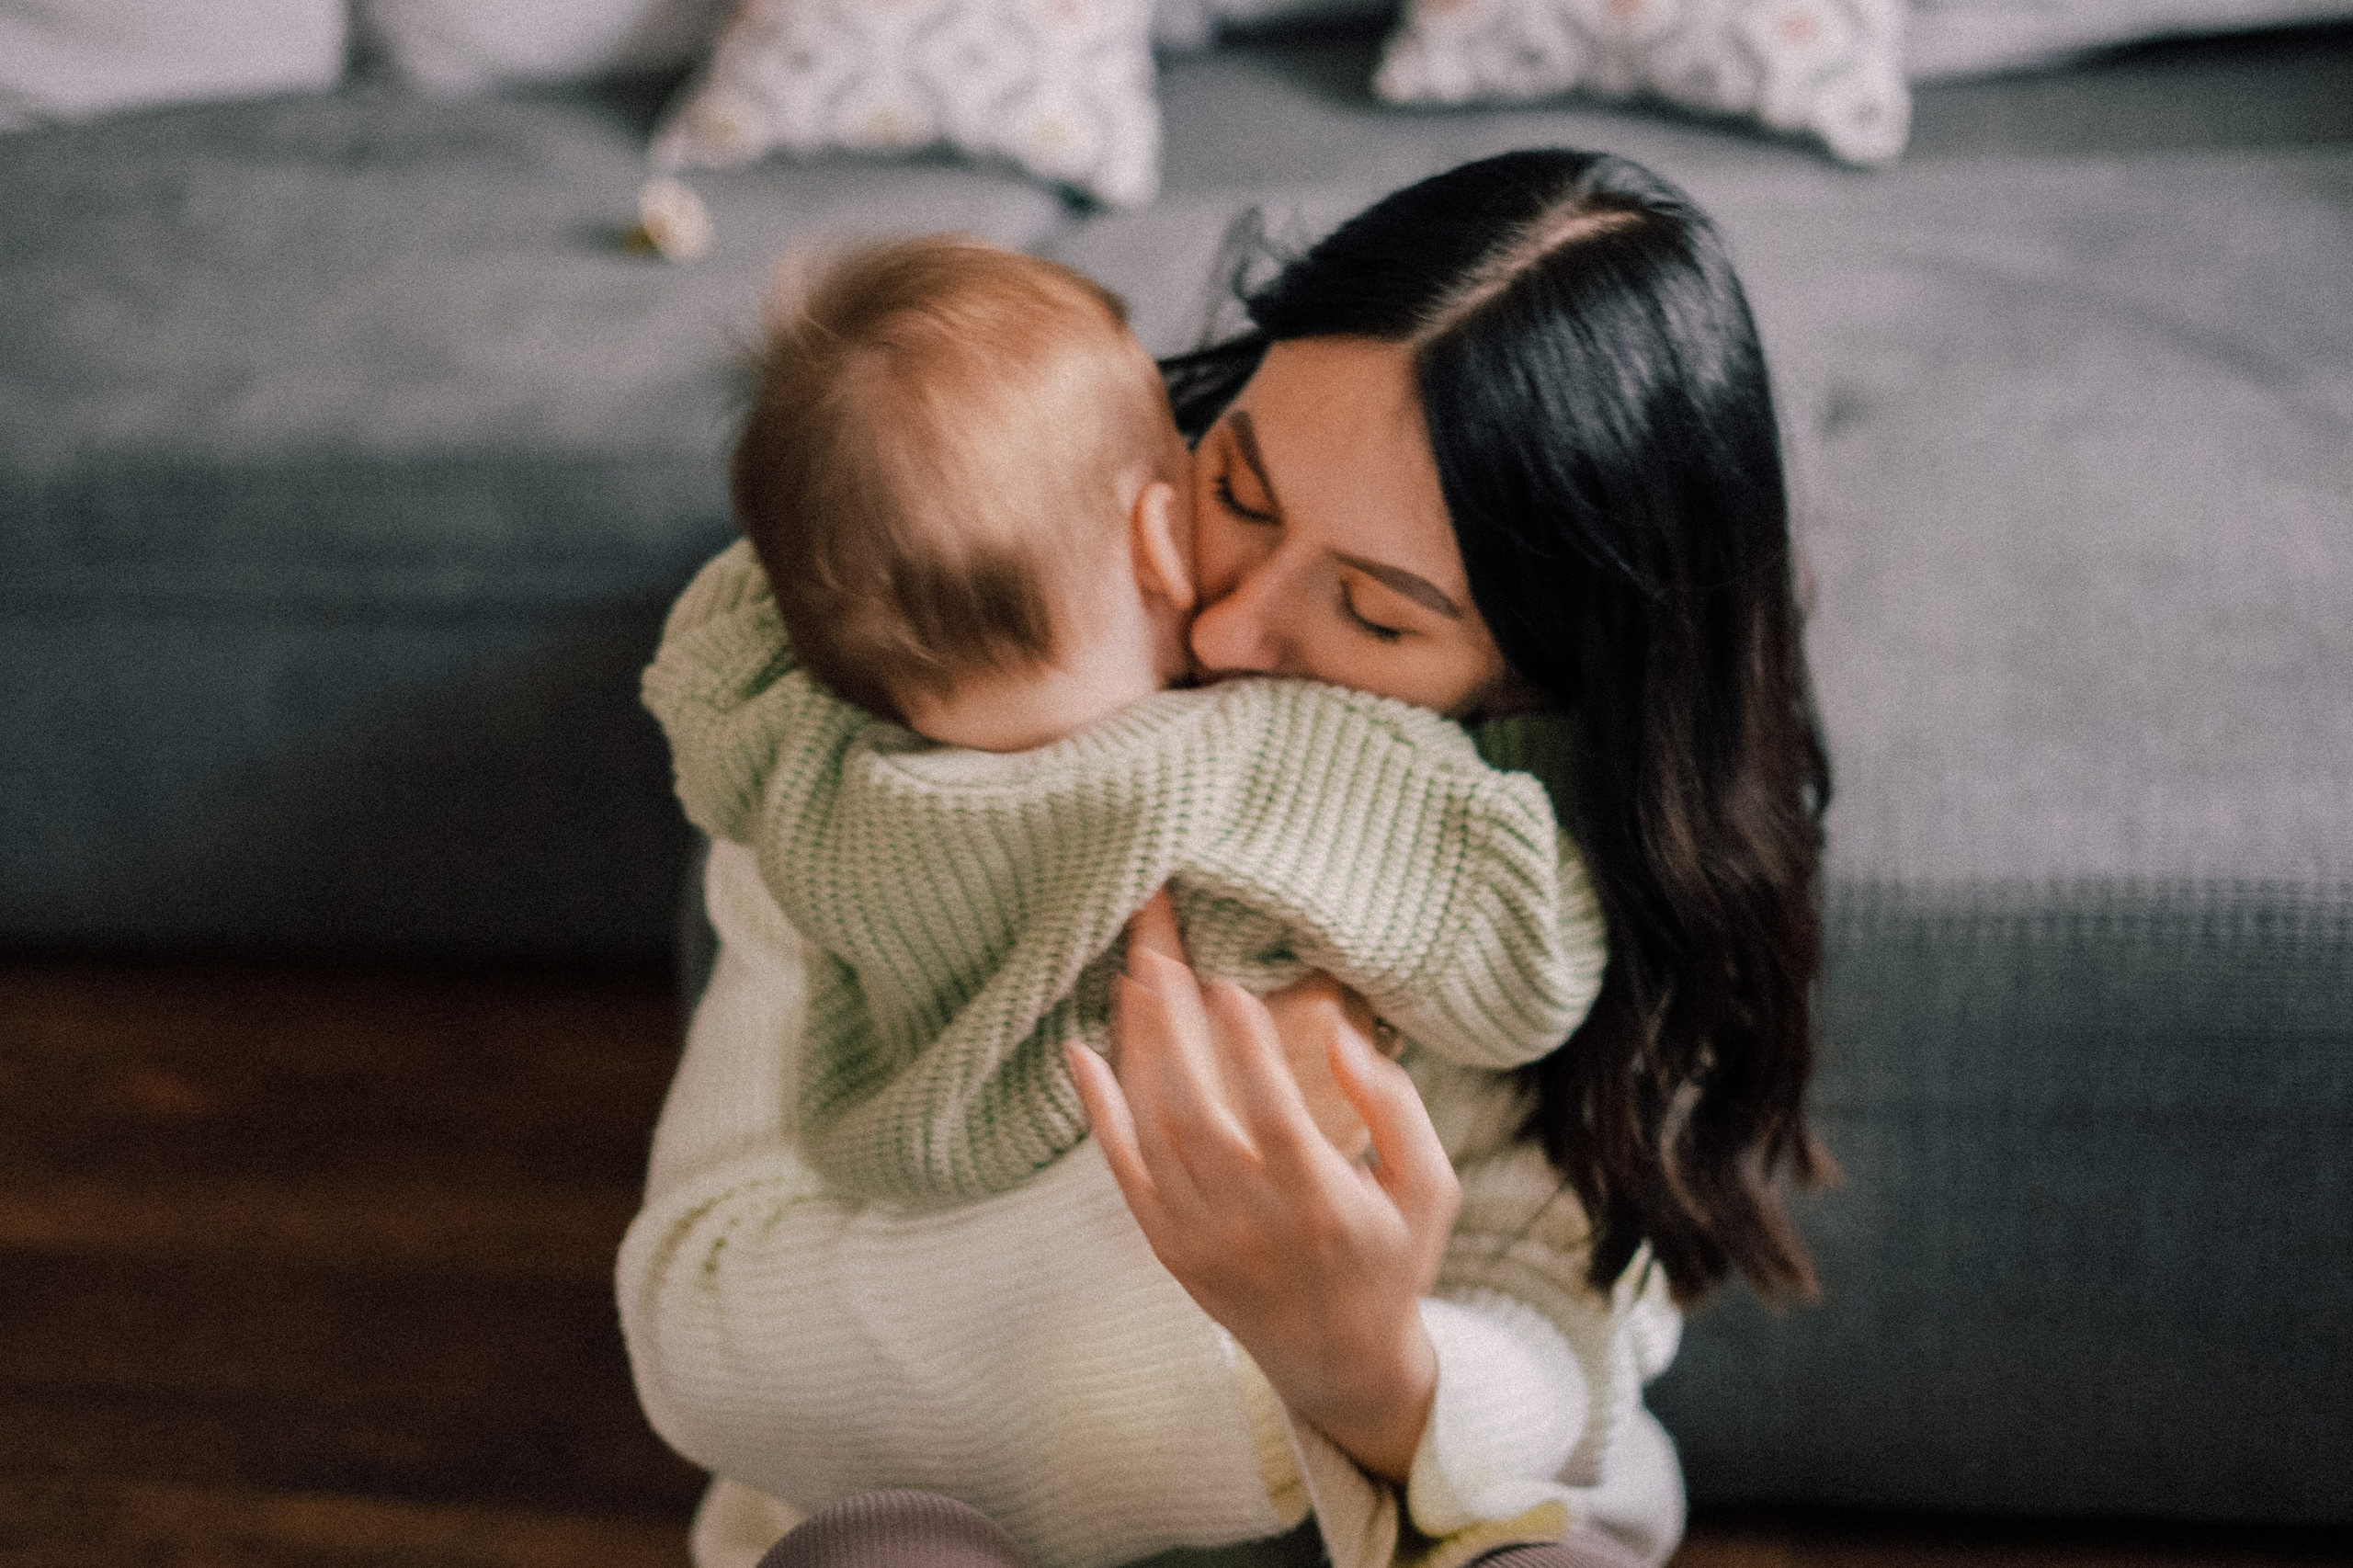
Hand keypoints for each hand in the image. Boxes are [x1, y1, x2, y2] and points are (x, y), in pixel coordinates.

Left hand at [1066, 890, 1461, 1481]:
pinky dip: (1100, 1112)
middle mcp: (1253, 1224)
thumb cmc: (1391, 1257)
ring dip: (1139, 1051)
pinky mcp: (1167, 1246)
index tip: (1227, 984)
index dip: (1247, 1050)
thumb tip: (1344, 1036)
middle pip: (1197, 1111)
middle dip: (1175, 1028)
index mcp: (1322, 1206)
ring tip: (1135, 979)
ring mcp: (1201, 1238)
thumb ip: (1396, 1108)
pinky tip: (1084, 1055)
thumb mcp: (1430, 1188)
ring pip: (1155, 1132)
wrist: (1339, 1360)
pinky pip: (1123, 1172)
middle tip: (1160, 955)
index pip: (1274, 1116)